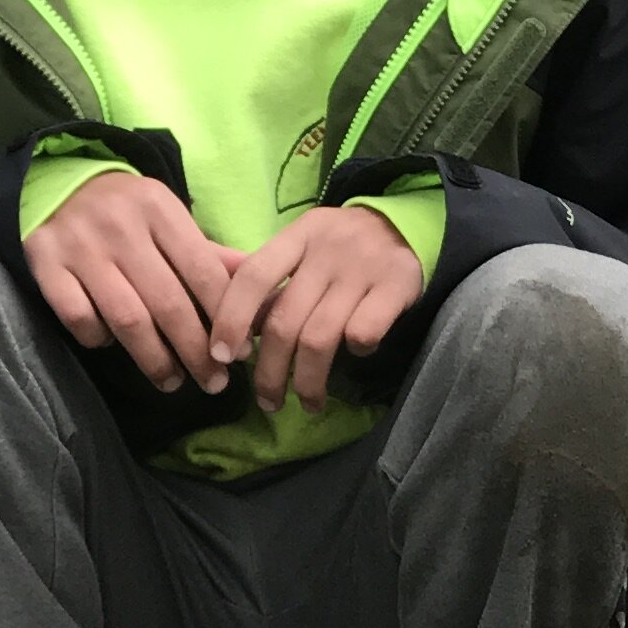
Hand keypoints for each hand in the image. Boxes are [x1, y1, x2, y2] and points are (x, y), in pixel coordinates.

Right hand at [24, 169, 236, 392]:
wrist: (60, 182)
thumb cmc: (128, 211)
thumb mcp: (170, 219)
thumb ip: (211, 256)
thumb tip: (265, 293)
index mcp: (161, 210)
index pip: (203, 272)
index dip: (225, 318)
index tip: (238, 354)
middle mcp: (121, 227)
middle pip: (168, 303)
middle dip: (196, 351)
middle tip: (213, 383)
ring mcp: (81, 247)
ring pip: (126, 318)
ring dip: (154, 359)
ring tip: (172, 382)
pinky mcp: (46, 264)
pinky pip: (78, 317)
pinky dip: (98, 338)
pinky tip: (111, 345)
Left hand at [207, 204, 424, 412]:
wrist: (406, 225)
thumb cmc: (341, 247)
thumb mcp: (303, 248)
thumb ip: (268, 282)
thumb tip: (231, 333)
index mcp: (298, 237)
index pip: (252, 277)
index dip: (230, 319)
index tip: (221, 357)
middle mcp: (327, 250)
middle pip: (284, 321)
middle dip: (269, 372)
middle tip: (268, 402)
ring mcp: (363, 267)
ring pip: (319, 337)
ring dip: (308, 381)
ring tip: (308, 402)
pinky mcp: (397, 285)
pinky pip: (363, 333)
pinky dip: (356, 351)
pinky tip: (355, 356)